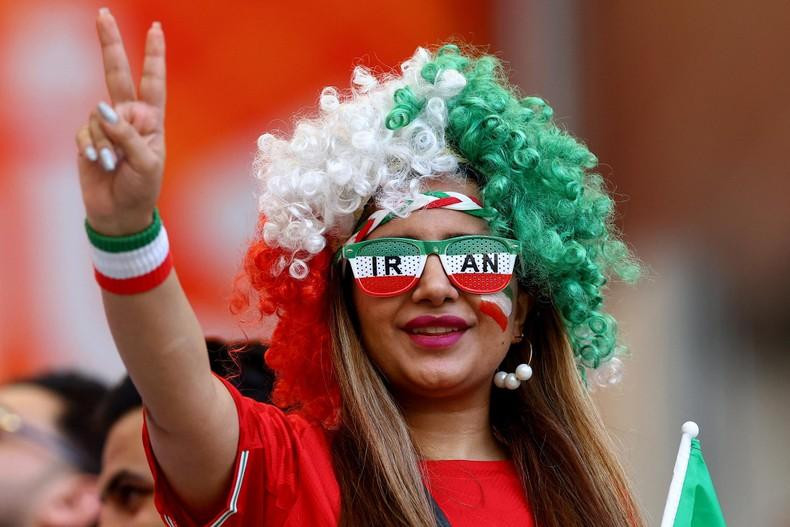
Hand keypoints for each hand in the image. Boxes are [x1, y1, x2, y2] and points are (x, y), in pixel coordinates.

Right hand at [75, 8, 165, 235]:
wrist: (120, 213)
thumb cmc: (142, 189)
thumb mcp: (146, 163)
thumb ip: (127, 135)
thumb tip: (103, 109)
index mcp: (152, 120)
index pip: (153, 82)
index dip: (154, 56)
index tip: (156, 29)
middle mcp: (128, 117)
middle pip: (117, 74)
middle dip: (110, 44)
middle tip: (102, 14)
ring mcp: (106, 126)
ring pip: (98, 116)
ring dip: (105, 142)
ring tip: (114, 165)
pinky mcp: (88, 138)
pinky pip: (85, 133)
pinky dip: (91, 148)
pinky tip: (100, 163)